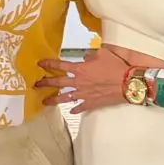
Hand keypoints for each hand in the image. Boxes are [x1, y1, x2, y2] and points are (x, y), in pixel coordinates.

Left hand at [38, 49, 154, 112]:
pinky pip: (80, 107)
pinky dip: (75, 109)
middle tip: (36, 85)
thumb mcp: (103, 53)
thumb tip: (85, 56)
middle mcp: (79, 82)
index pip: (60, 65)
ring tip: (45, 102)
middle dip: (45, 83)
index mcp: (80, 68)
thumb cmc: (116, 66)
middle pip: (58, 82)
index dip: (48, 63)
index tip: (40, 64)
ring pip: (64, 97)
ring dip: (53, 99)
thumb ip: (91, 54)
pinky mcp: (91, 103)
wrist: (127, 83)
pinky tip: (71, 111)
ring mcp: (83, 94)